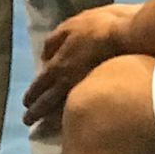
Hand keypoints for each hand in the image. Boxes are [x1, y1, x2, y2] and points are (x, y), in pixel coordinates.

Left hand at [22, 4, 134, 125]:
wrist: (129, 38)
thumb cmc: (98, 27)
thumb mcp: (70, 26)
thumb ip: (54, 41)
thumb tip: (44, 58)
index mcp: (59, 64)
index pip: (40, 83)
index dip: (32, 93)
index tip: (26, 103)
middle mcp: (68, 82)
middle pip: (48, 101)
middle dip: (37, 111)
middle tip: (28, 121)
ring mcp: (84, 90)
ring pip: (63, 109)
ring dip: (52, 119)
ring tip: (46, 127)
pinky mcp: (100, 95)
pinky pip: (83, 108)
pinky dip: (73, 116)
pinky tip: (73, 121)